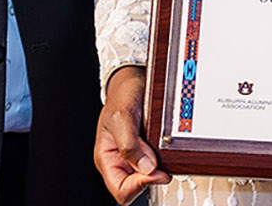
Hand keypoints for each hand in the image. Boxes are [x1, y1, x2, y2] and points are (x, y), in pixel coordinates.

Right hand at [93, 66, 170, 203]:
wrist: (133, 81)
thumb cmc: (121, 95)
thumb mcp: (121, 116)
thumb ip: (130, 144)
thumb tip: (146, 168)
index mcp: (106, 159)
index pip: (121, 190)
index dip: (139, 186)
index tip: (155, 171)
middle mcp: (120, 162)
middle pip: (136, 188)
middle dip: (151, 177)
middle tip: (162, 162)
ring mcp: (134, 157)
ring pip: (149, 178)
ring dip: (159, 168)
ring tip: (162, 150)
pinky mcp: (147, 151)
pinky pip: (157, 164)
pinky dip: (164, 159)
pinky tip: (165, 147)